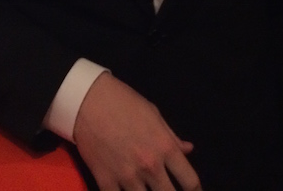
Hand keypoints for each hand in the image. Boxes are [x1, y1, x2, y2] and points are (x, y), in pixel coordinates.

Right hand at [73, 73, 201, 190]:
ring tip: (146, 189)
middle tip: (167, 190)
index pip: (190, 181)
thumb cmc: (124, 102)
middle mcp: (150, 166)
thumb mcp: (154, 115)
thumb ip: (172, 137)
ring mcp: (127, 177)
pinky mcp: (105, 182)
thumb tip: (189, 150)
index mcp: (165, 147)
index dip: (195, 190)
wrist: (88, 100)